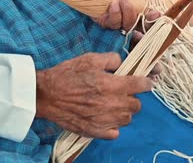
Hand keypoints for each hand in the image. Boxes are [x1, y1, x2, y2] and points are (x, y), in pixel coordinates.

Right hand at [35, 52, 151, 138]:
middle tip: (123, 92)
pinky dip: (113, 126)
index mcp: (113, 85)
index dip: (146, 82)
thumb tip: (121, 63)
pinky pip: (115, 133)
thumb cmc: (66, 75)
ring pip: (127, 119)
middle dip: (133, 97)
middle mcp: (113, 104)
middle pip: (137, 105)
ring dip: (124, 111)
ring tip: (113, 104)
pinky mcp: (95, 131)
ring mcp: (104, 120)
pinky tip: (105, 117)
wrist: (45, 95)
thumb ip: (111, 59)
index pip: (141, 85)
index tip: (145, 82)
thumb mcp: (89, 58)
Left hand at [55, 0, 160, 30]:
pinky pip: (112, 24)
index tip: (157, 13)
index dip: (157, 20)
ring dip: (129, 15)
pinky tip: (113, 4)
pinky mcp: (104, 20)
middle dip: (147, 23)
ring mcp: (118, 19)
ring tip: (123, 0)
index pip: (153, 18)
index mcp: (141, 5)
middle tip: (148, 13)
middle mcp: (131, 15)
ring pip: (128, 27)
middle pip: (143, 28)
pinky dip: (115, 15)